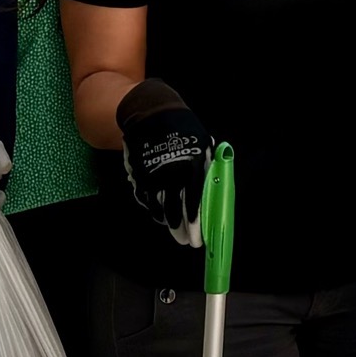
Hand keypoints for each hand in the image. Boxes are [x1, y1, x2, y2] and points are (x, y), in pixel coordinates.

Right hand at [114, 80, 210, 245]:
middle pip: (175, 211)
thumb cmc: (184, 131)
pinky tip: (161, 214)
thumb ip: (209, 169)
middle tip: (185, 241)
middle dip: (181, 230)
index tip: (198, 238)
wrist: (152, 115)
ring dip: (168, 222)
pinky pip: (146, 199)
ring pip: (159, 208)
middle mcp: (171, 175)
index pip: (195, 203)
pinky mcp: (139, 176)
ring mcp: (153, 177)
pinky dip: (154, 209)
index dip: (196, 224)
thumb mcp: (204, 145)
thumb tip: (216, 190)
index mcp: (192, 168)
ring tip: (176, 230)